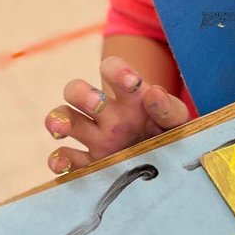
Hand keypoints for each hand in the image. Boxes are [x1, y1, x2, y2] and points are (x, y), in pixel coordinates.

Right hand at [44, 55, 188, 173]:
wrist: (165, 159)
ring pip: (64, 118)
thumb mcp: (176, 119)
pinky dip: (58, 161)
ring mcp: (94, 136)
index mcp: (129, 96)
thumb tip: (154, 93)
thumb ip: (169, 108)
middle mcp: (106, 112)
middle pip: (77, 91)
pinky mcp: (89, 163)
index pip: (112, 69)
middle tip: (97, 104)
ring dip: (58, 120)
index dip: (117, 71)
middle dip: (82, 94)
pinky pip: (65, 158)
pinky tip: (62, 165)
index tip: (132, 81)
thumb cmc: (168, 131)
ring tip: (61, 129)